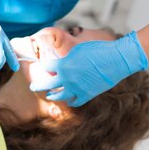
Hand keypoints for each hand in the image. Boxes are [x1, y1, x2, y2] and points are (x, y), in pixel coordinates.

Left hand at [30, 31, 148, 106]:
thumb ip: (67, 56)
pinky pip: (75, 101)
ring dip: (53, 95)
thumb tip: (60, 57)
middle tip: (32, 86)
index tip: (42, 65)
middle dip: (38, 85)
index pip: (46, 66)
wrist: (116, 59)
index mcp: (64, 64)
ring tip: (49, 95)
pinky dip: (70, 101)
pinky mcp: (87, 94)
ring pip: (59, 95)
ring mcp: (77, 88)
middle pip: (47, 84)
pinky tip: (68, 100)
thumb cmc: (98, 50)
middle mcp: (67, 77)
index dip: (44, 65)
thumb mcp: (78, 48)